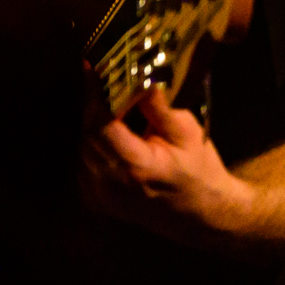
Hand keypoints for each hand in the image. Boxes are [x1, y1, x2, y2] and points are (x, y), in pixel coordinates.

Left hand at [81, 88, 248, 241]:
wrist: (202, 216)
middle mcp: (110, 183)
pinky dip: (95, 145)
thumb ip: (156, 106)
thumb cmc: (199, 171)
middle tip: (106, 82)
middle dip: (96, 106)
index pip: (100, 124)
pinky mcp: (95, 199)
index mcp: (136, 167)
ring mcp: (99, 195)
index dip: (94, 95)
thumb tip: (136, 72)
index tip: (90, 67)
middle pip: (88, 132)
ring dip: (95, 126)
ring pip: (82, 145)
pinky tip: (114, 140)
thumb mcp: (186, 133)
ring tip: (116, 113)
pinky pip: (83, 161)